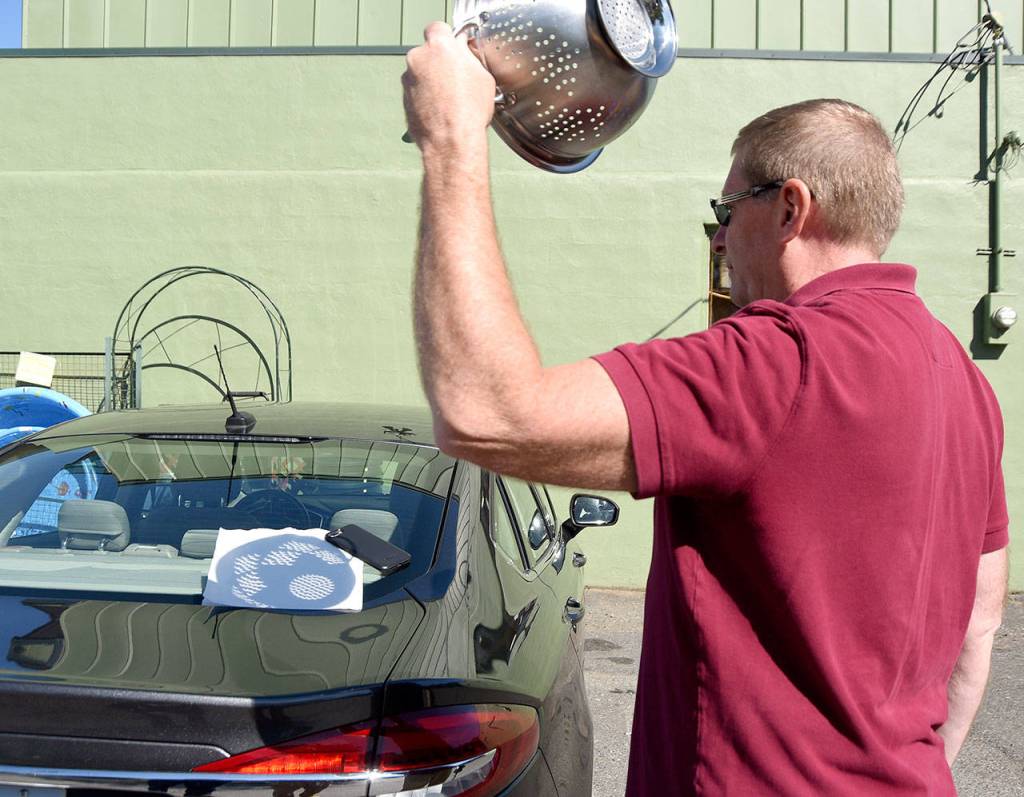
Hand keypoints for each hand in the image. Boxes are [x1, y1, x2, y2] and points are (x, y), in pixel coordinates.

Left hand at [402, 22, 496, 152]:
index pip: (438, 28)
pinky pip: (416, 91)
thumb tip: (464, 54)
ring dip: (432, 81)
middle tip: (458, 77)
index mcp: (439, 46)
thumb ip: (468, 57)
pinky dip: (426, 96)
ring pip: (421, 72)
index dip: (448, 39)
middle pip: (428, 52)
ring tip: (451, 99)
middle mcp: (418, 58)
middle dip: (440, 62)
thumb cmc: (468, 112)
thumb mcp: (482, 76)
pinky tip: (442, 109)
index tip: (455, 48)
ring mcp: (408, 79)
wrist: (451, 142)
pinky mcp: (404, 98)